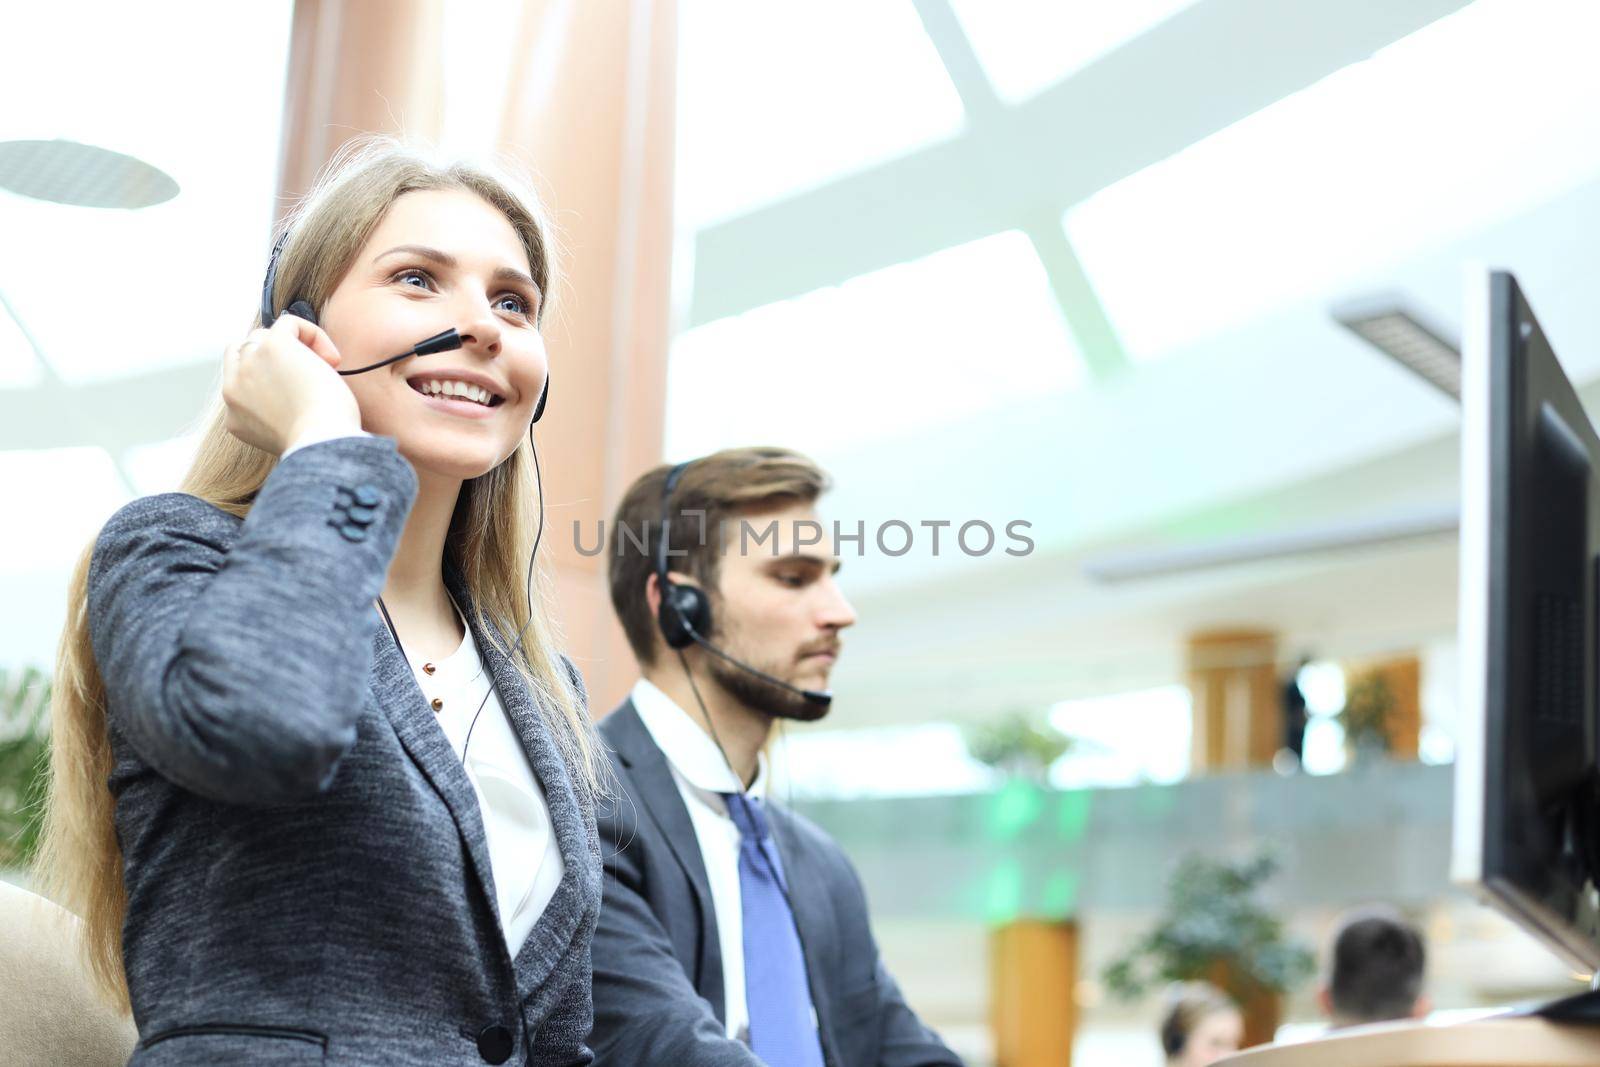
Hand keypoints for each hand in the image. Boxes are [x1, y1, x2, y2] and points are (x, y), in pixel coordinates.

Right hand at [222, 314, 361, 455]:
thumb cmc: (318, 444)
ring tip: (325, 371)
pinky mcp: (272, 346)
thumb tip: (293, 386)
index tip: (297, 390)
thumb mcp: (286, 434)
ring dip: (295, 348)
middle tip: (310, 379)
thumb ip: (276, 413)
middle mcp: (233, 390)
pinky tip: (332, 359)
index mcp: (234, 417)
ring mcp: (248, 366)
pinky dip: (314, 335)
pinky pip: (289, 323)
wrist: (320, 443)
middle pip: (246, 353)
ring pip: (265, 337)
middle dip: (276, 359)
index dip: (268, 377)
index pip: (239, 382)